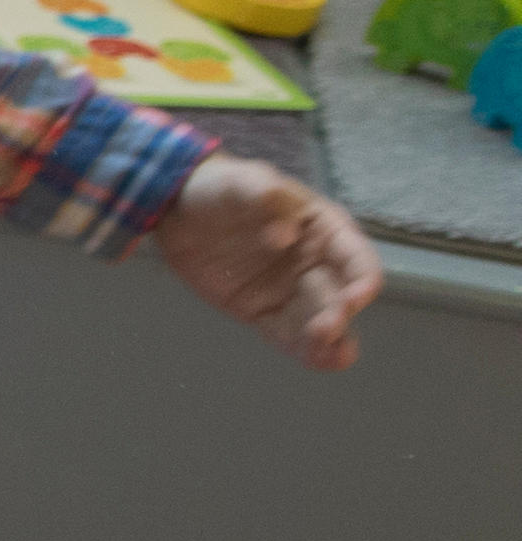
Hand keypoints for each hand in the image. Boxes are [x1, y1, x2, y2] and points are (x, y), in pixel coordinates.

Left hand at [156, 157, 377, 370]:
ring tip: (330, 356)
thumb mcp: (245, 180)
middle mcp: (315, 263)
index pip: (356, 259)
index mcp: (325, 229)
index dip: (362, 280)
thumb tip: (284, 235)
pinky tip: (318, 360)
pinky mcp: (261, 310)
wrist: (177, 208)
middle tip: (326, 328)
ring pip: (318, 320)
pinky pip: (285, 333)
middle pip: (339, 295)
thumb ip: (268, 197)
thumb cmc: (222, 187)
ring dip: (329, 340)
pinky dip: (303, 348)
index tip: (355, 298)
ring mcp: (289, 289)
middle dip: (339, 314)